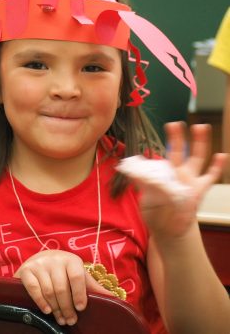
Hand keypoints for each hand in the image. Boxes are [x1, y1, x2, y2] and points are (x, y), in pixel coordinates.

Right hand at [14, 250, 108, 325]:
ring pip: (49, 290)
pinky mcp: (26, 270)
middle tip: (70, 321)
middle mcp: (54, 259)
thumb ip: (94, 287)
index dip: (79, 294)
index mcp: (71, 260)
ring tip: (60, 319)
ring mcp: (39, 264)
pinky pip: (33, 288)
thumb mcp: (79, 275)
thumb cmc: (63, 271)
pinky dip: (40, 301)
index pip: (77, 277)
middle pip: (62, 288)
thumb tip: (117, 299)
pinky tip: (47, 310)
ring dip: (56, 308)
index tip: (81, 308)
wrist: (39, 259)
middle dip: (67, 307)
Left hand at [126, 122, 225, 239]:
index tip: (158, 133)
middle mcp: (178, 173)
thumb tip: (132, 172)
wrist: (169, 230)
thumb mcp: (145, 199)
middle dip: (177, 138)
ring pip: (197, 158)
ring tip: (200, 127)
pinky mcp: (200, 191)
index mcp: (164, 173)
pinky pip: (210, 177)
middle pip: (179, 151)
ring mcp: (191, 181)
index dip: (157, 149)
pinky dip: (216, 166)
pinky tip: (221, 155)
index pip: (161, 156)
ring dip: (199, 143)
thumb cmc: (155, 212)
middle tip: (174, 123)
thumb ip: (143, 185)